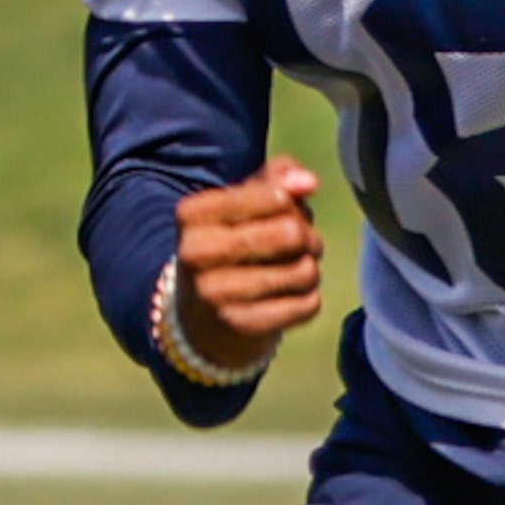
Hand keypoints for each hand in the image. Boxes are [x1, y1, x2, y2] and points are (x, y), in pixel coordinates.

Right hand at [173, 156, 325, 371]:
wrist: (198, 319)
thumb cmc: (230, 244)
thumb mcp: (241, 202)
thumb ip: (277, 178)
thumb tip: (309, 183)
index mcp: (193, 213)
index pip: (276, 195)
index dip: (294, 203)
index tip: (285, 211)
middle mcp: (197, 253)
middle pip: (292, 233)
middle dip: (309, 237)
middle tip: (301, 243)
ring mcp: (217, 294)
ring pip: (304, 271)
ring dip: (310, 269)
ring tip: (295, 270)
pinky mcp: (241, 327)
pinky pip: (307, 304)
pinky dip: (309, 299)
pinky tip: (289, 297)